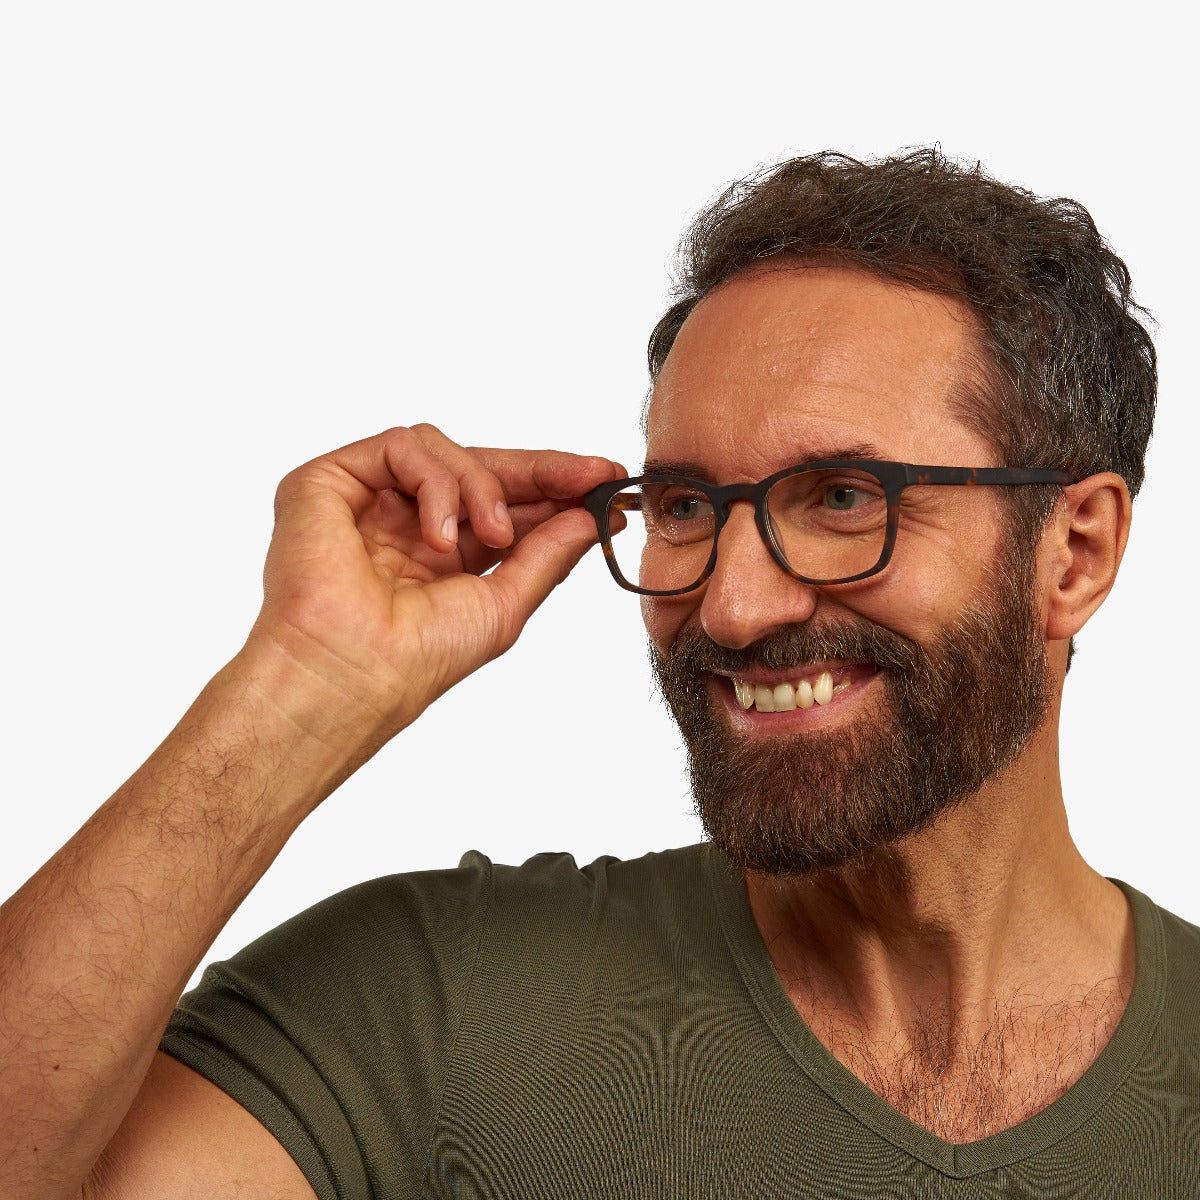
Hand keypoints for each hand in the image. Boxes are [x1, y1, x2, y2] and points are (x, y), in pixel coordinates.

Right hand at [247, 424, 623, 733]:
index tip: (608, 486)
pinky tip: (441, 537)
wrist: (354, 675)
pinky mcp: (329, 481)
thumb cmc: (416, 659)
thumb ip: (548, 553)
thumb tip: (592, 517)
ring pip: (444, 451)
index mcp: (441, 555)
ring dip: (484, 487)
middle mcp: (403, 522)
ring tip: (497, 536)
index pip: (503, 504)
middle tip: (592, 476)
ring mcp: (366, 500)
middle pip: (479, 468)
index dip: (555, 490)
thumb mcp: (505, 602)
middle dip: (542, 471)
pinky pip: (401, 448)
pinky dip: (436, 485)